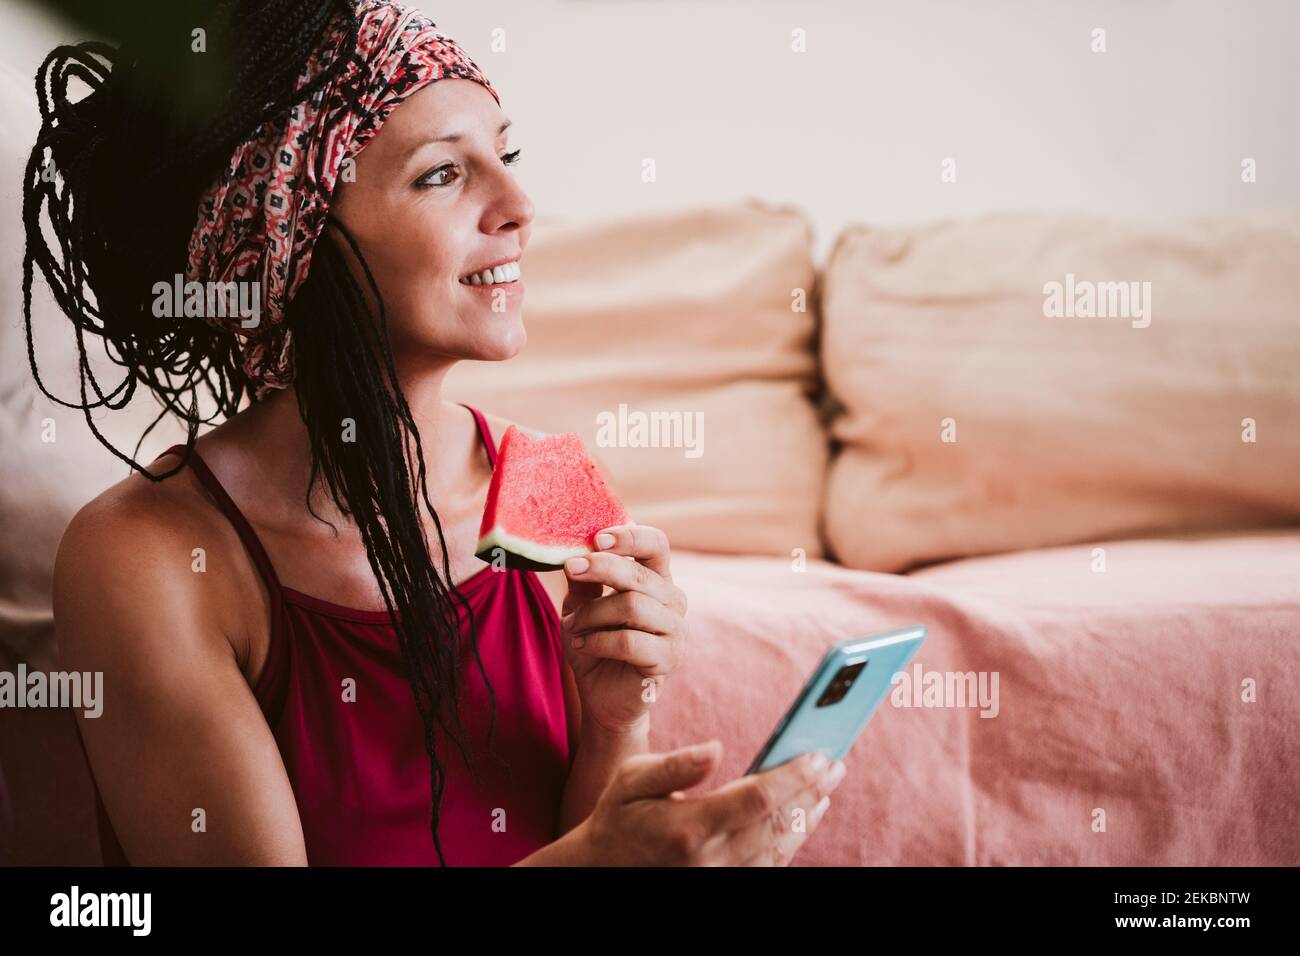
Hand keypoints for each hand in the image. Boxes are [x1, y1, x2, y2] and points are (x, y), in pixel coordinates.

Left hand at [561, 523, 687, 734]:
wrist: (600, 696)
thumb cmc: (594, 644)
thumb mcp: (580, 607)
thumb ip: (583, 581)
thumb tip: (573, 552)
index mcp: (656, 579)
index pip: (656, 544)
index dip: (630, 537)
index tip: (596, 538)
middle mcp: (673, 600)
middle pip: (640, 573)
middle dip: (600, 568)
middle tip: (571, 570)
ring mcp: (675, 630)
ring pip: (633, 606)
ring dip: (593, 614)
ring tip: (572, 626)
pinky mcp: (669, 659)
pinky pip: (631, 641)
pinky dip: (599, 641)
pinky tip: (583, 645)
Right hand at [575, 740, 846, 865]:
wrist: (602, 870)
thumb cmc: (619, 817)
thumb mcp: (632, 780)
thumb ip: (676, 764)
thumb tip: (716, 747)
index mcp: (689, 828)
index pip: (757, 799)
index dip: (794, 777)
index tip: (820, 755)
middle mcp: (711, 860)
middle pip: (778, 824)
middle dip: (813, 792)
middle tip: (835, 762)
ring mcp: (720, 877)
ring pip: (780, 848)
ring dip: (809, 817)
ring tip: (826, 786)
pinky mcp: (724, 883)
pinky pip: (770, 865)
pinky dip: (793, 840)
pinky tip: (804, 816)